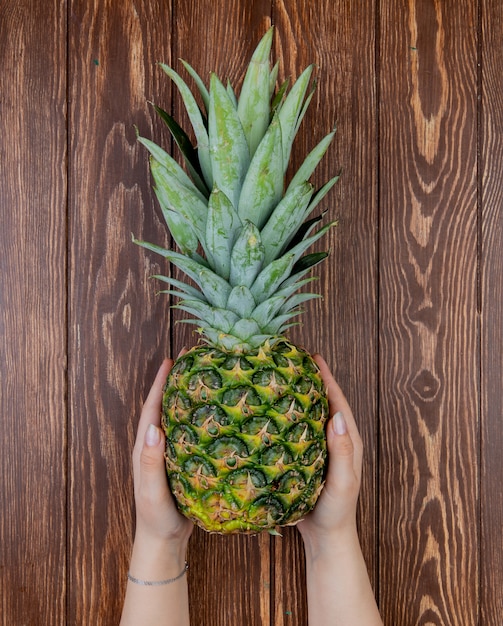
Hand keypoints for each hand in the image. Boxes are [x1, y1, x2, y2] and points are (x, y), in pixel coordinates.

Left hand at [121, 359, 192, 625]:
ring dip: (188, 396)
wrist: (163, 542)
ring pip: (179, 418)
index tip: (171, 361)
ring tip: (205, 377)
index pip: (152, 408)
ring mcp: (170, 453)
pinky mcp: (183, 461)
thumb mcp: (152, 491)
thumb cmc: (156, 517)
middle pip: (166, 406)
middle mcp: (156, 445)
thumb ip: (151, 462)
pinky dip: (199, 417)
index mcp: (145, 447)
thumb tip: (153, 428)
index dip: (160, 384)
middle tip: (192, 360)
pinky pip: (191, 432)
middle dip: (176, 382)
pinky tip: (214, 413)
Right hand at [297, 354, 362, 544]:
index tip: (314, 357)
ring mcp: (319, 448)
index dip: (327, 378)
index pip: (338, 402)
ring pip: (308, 415)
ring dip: (298, 396)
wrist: (326, 537)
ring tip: (281, 377)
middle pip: (323, 403)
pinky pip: (296, 431)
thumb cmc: (337, 510)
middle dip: (312, 380)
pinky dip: (287, 417)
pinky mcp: (305, 457)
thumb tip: (337, 416)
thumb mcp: (343, 481)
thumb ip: (342, 452)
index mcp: (348, 440)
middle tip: (294, 359)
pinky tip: (272, 412)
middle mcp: (334, 440)